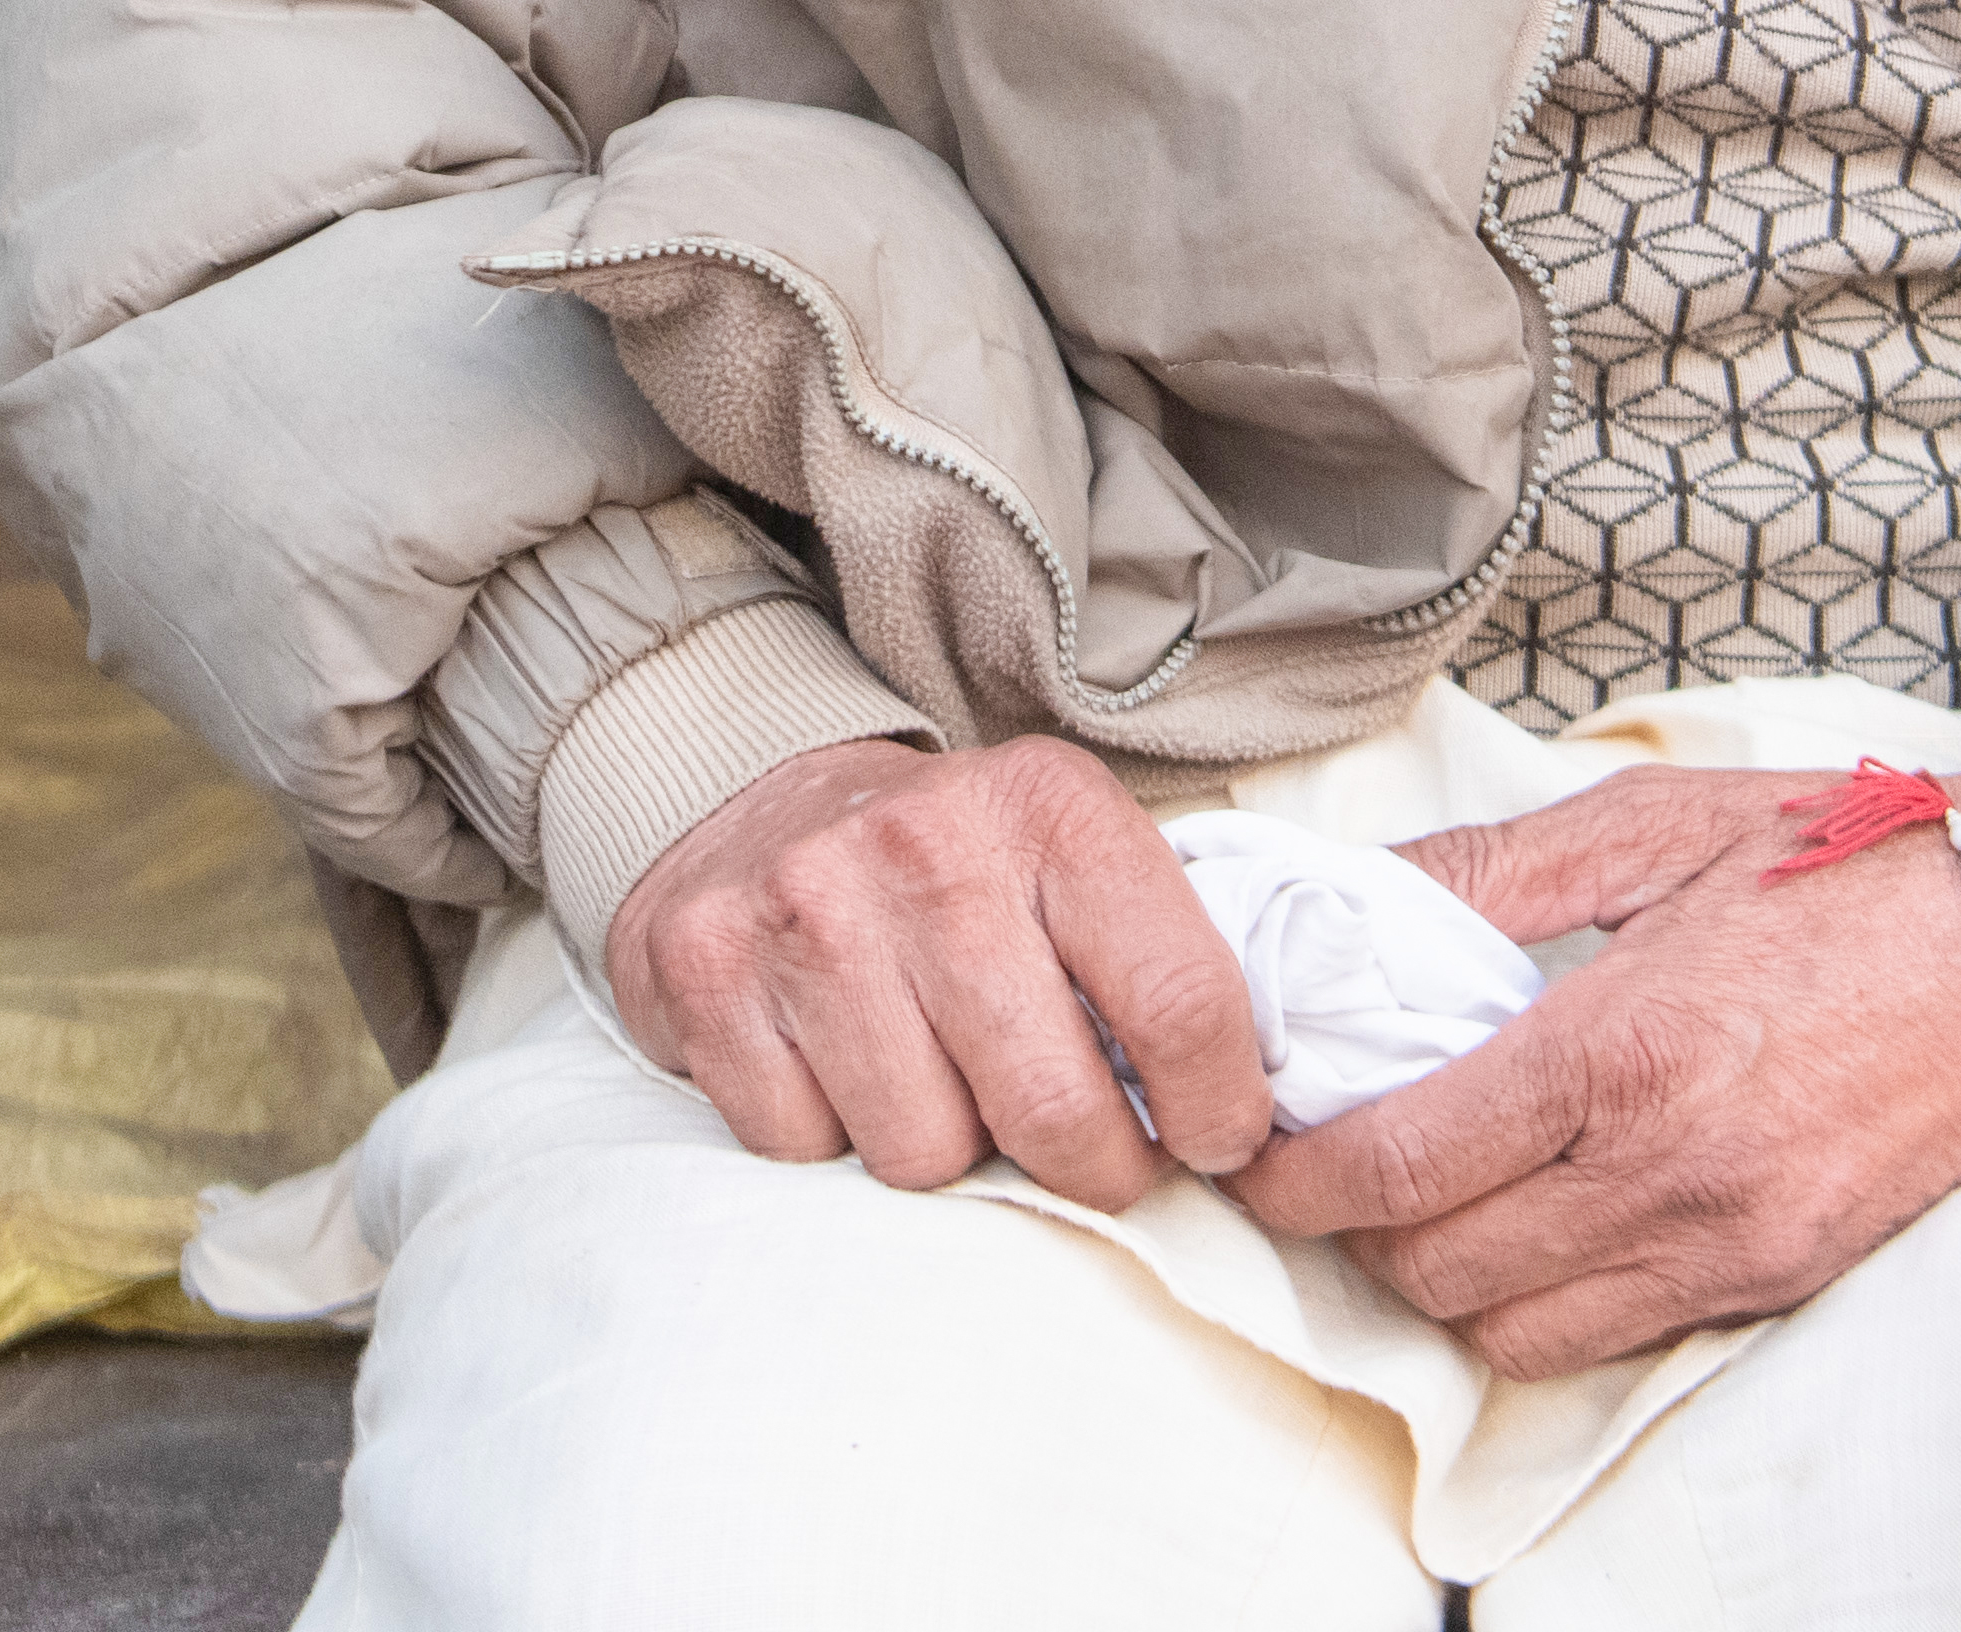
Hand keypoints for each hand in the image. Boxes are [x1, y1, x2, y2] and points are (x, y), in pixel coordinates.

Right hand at [599, 732, 1273, 1204]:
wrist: (756, 793)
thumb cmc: (957, 864)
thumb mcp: (1077, 858)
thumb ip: (1163, 962)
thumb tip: (1254, 1128)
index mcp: (1052, 808)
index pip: (1182, 1006)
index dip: (1217, 1113)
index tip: (1212, 1140)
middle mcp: (928, 848)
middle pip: (1054, 1112)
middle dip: (1089, 1168)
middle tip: (1085, 1152)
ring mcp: (807, 909)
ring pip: (924, 1154)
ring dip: (948, 1149)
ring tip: (944, 1083)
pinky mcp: (705, 972)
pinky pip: (803, 1150)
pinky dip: (832, 1137)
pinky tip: (842, 1065)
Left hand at [1227, 749, 1960, 1374]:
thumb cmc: (1848, 860)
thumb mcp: (1651, 825)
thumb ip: (1487, 874)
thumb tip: (1351, 895)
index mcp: (1623, 1048)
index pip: (1401, 1169)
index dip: (1297, 1179)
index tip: (1254, 1151)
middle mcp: (1674, 1172)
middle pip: (1442, 1274)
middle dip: (1364, 1230)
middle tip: (1343, 1155)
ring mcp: (1735, 1242)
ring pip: (1521, 1336)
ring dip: (1455, 1281)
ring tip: (1446, 1190)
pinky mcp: (1784, 1279)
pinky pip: (1619, 1333)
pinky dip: (1555, 1297)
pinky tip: (1551, 1211)